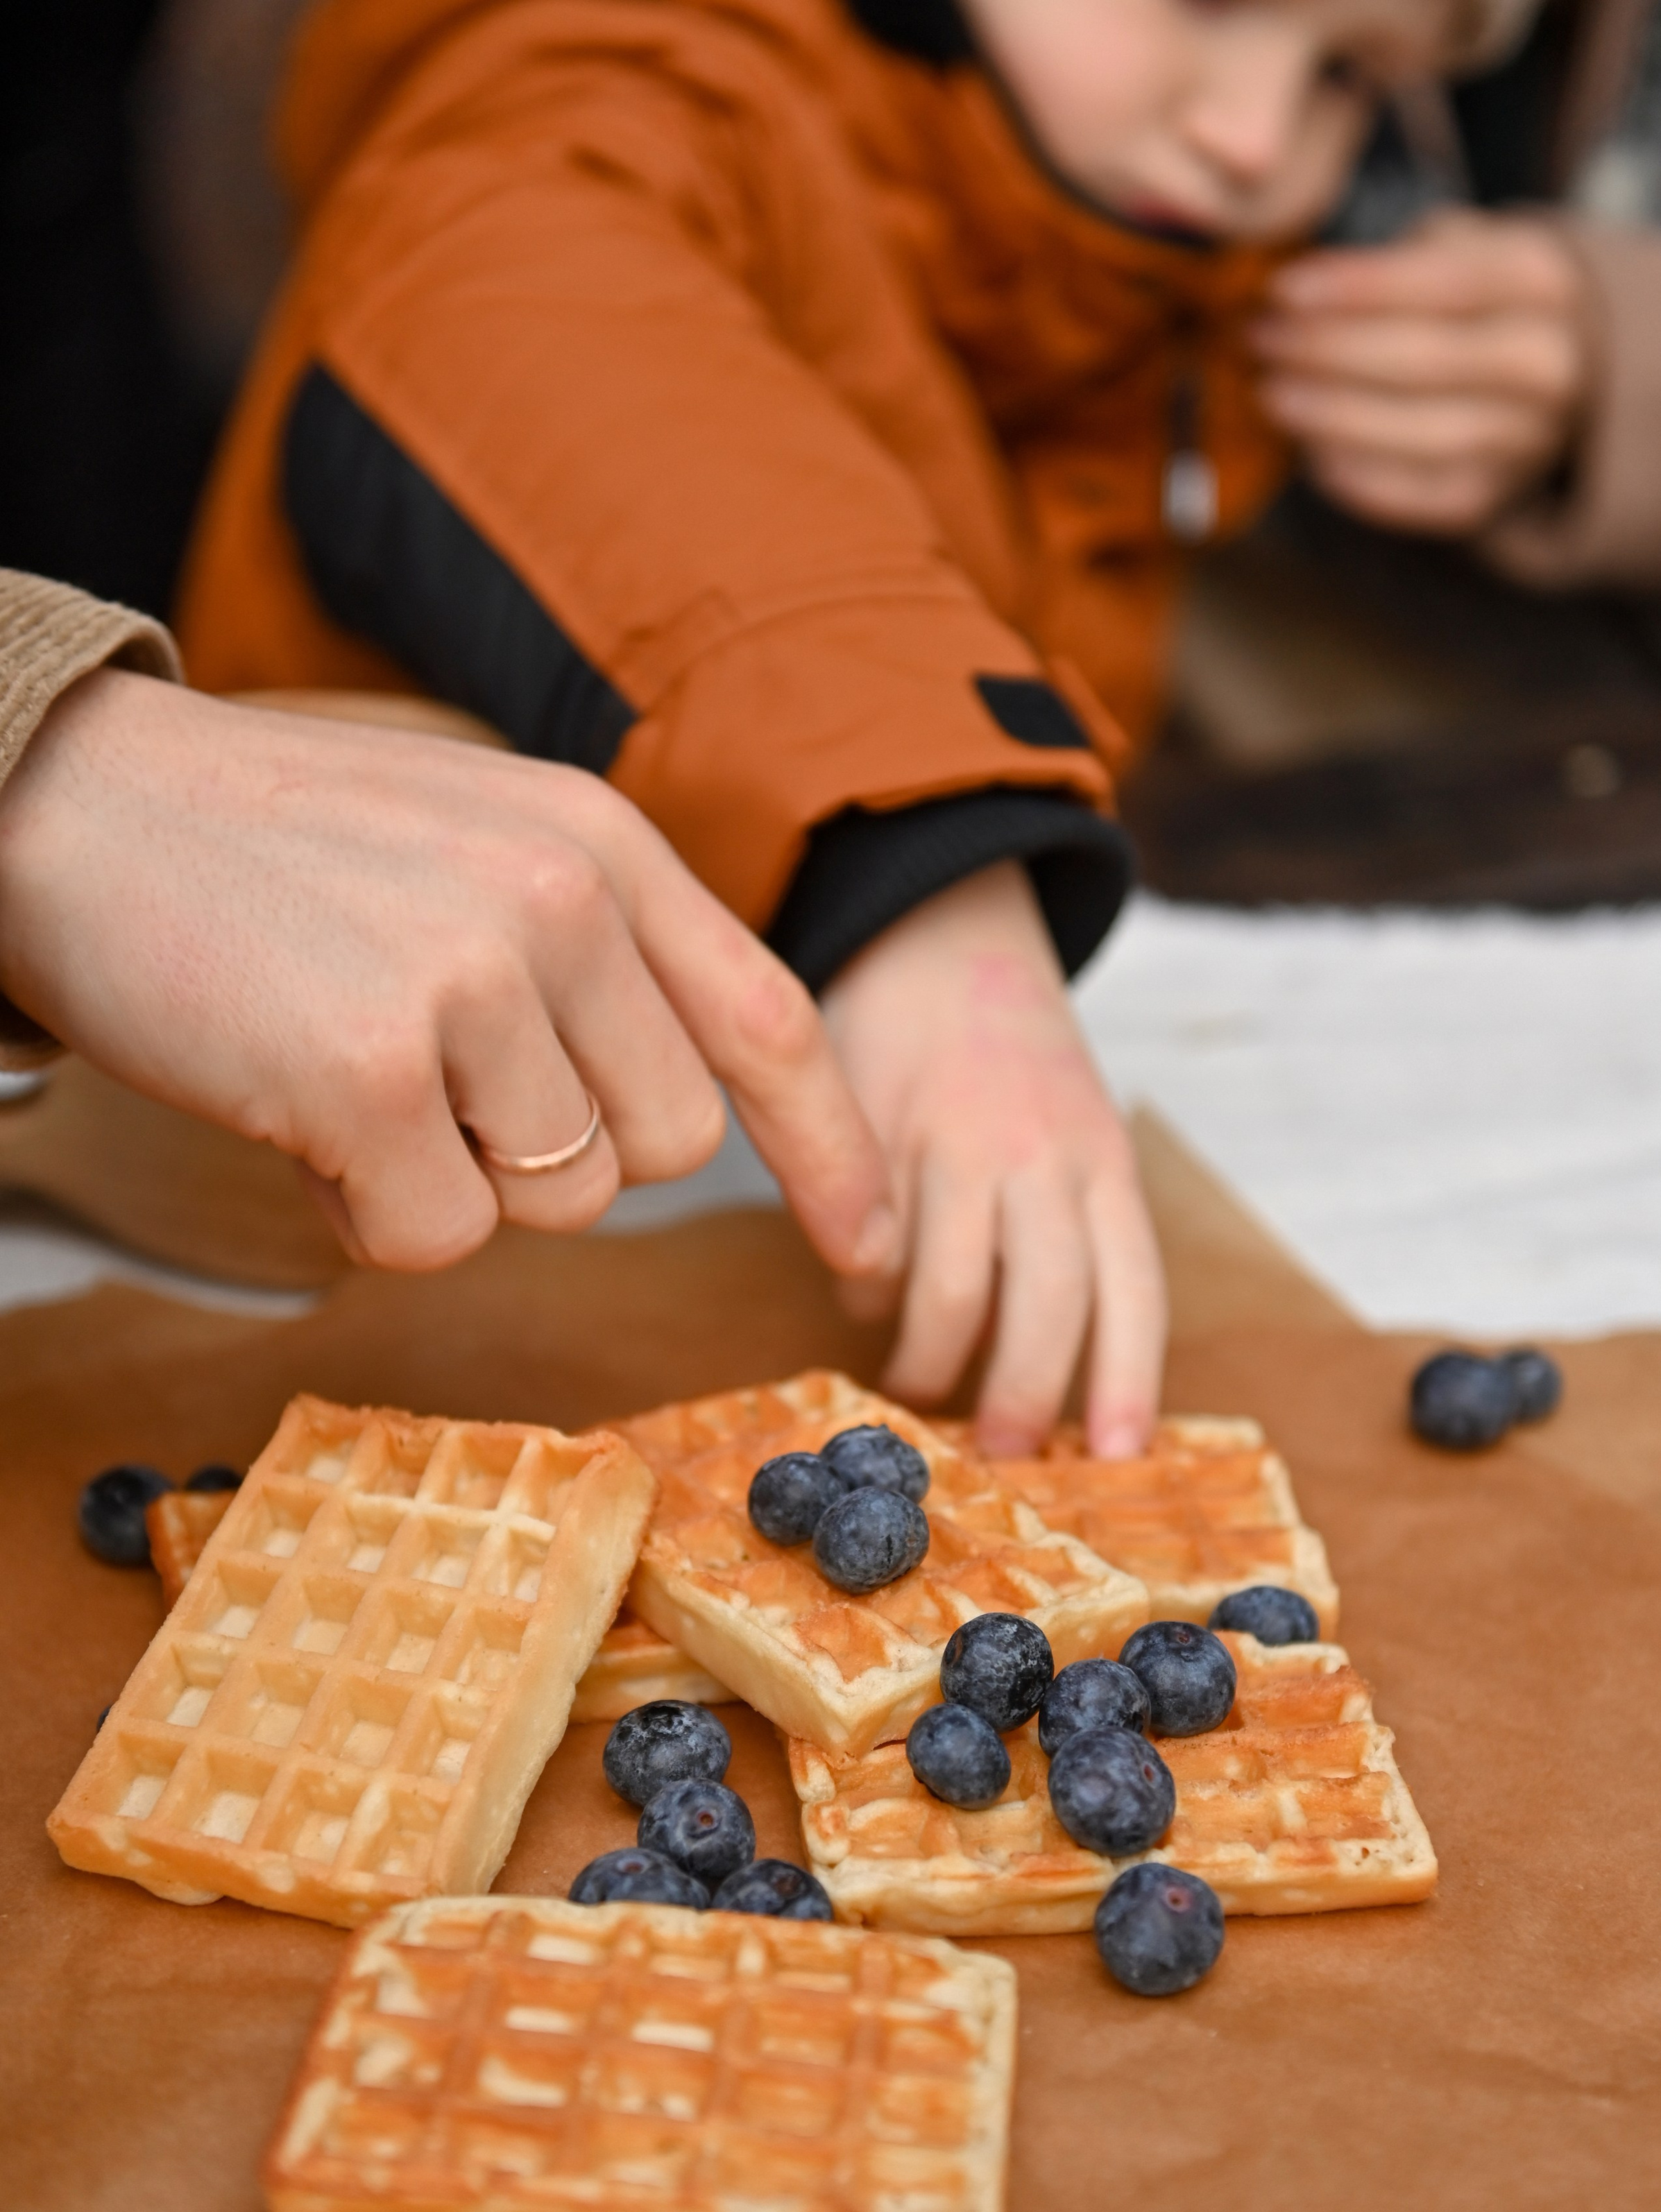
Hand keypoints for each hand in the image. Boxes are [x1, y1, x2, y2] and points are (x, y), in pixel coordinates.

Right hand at [0, 671, 895, 1278]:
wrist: (67, 802)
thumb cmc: (271, 847)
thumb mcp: (473, 838)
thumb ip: (593, 947)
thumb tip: (679, 1115)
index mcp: (600, 839)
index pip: (769, 1017)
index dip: (830, 1148)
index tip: (866, 1245)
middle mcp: (562, 897)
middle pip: (657, 1149)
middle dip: (555, 1153)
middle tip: (427, 1076)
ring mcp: (471, 980)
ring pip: (552, 1204)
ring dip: (450, 1177)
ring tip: (347, 1067)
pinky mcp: (370, 1074)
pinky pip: (436, 1240)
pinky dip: (365, 1214)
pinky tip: (296, 1112)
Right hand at [821, 862, 1165, 1455]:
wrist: (937, 932)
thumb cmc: (1014, 1070)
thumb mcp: (1075, 1138)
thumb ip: (1067, 1239)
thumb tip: (1038, 1380)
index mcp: (1106, 1164)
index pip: (1134, 1289)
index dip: (1130, 1381)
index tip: (1118, 1460)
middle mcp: (1044, 1155)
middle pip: (1048, 1303)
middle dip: (1022, 1395)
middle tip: (998, 1453)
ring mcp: (958, 1144)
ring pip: (950, 1288)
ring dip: (930, 1360)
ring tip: (916, 1389)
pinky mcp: (878, 1135)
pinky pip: (872, 1244)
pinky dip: (867, 1290)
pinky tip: (867, 1293)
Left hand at [1249, 209, 1589, 534]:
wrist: (1546, 370)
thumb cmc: (1473, 297)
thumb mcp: (1454, 246)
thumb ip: (1396, 257)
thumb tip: (1300, 286)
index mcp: (1538, 284)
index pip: (1444, 283)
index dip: (1358, 289)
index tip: (1284, 290)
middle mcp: (1546, 366)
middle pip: (1428, 361)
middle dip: (1331, 351)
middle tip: (1262, 339)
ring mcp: (1524, 441)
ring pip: (1423, 435)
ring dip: (1334, 417)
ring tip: (1272, 393)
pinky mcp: (1490, 496)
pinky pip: (1419, 496)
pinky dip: (1359, 479)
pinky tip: (1311, 453)